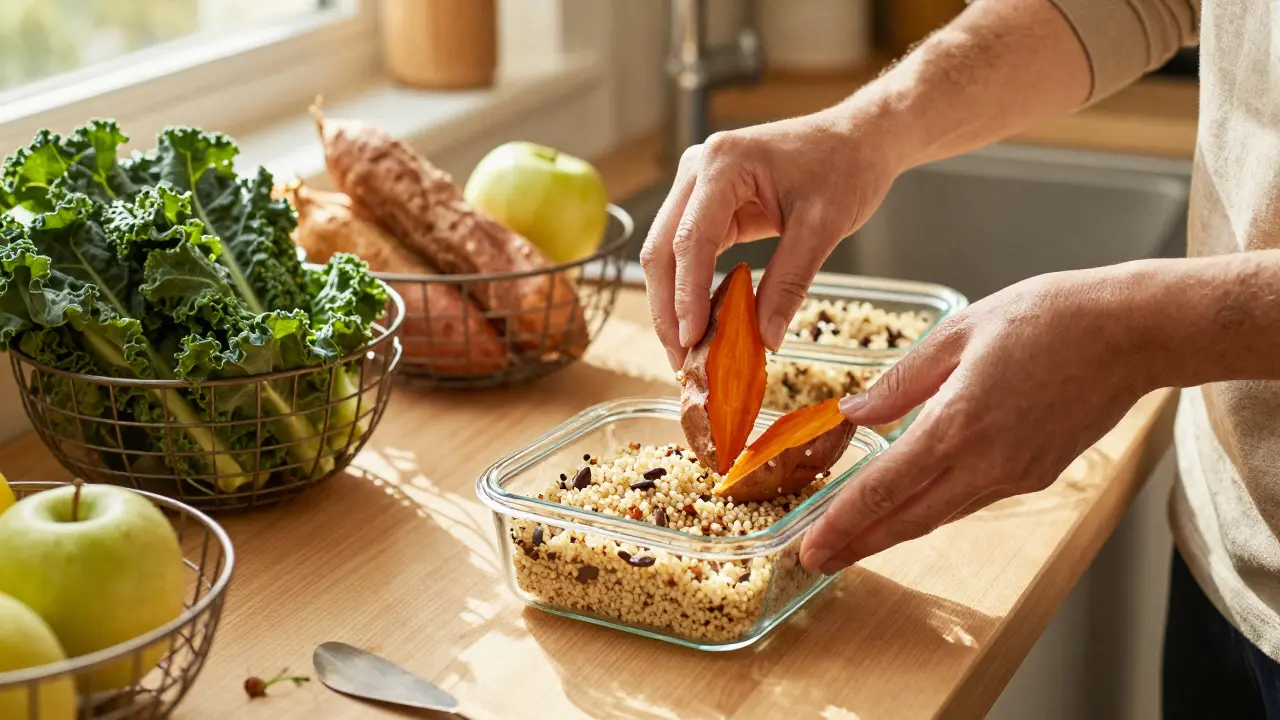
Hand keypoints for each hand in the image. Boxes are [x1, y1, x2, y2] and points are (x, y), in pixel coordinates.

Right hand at [640, 107, 907, 368]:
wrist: (859, 138)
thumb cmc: (845, 166)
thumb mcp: (823, 226)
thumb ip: (789, 282)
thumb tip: (763, 339)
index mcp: (722, 164)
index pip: (691, 240)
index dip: (687, 296)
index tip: (692, 342)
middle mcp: (698, 169)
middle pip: (662, 249)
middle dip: (668, 308)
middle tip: (679, 360)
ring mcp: (698, 185)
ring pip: (666, 254)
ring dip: (673, 303)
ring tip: (686, 352)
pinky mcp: (708, 204)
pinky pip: (689, 252)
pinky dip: (692, 289)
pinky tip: (702, 324)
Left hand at [799, 267, 1154, 573]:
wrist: (1131, 332)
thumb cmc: (1048, 318)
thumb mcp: (959, 332)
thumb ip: (901, 380)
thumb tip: (854, 412)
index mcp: (959, 423)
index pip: (885, 488)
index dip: (843, 521)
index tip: (811, 544)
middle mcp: (987, 462)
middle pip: (909, 520)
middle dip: (858, 544)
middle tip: (817, 561)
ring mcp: (1016, 475)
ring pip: (940, 515)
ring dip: (893, 532)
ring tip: (853, 541)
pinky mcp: (1037, 476)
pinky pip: (971, 500)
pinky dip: (933, 509)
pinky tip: (910, 507)